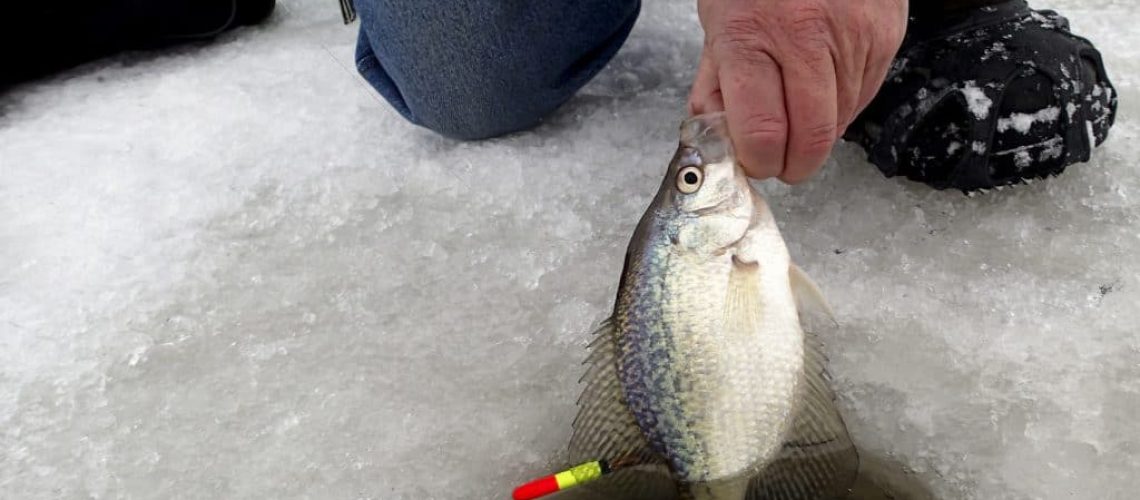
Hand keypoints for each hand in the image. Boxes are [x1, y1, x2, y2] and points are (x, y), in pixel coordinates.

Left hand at [689, 0, 906, 181]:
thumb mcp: (718, 18)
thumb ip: (715, 82)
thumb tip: (717, 135)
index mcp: (751, 35)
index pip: (761, 132)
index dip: (759, 161)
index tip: (755, 161)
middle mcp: (807, 38)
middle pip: (810, 139)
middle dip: (793, 164)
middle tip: (780, 162)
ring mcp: (854, 38)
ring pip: (841, 123)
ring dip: (816, 133)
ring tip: (796, 110)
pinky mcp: (885, 37)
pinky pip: (864, 96)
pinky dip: (842, 106)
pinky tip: (822, 86)